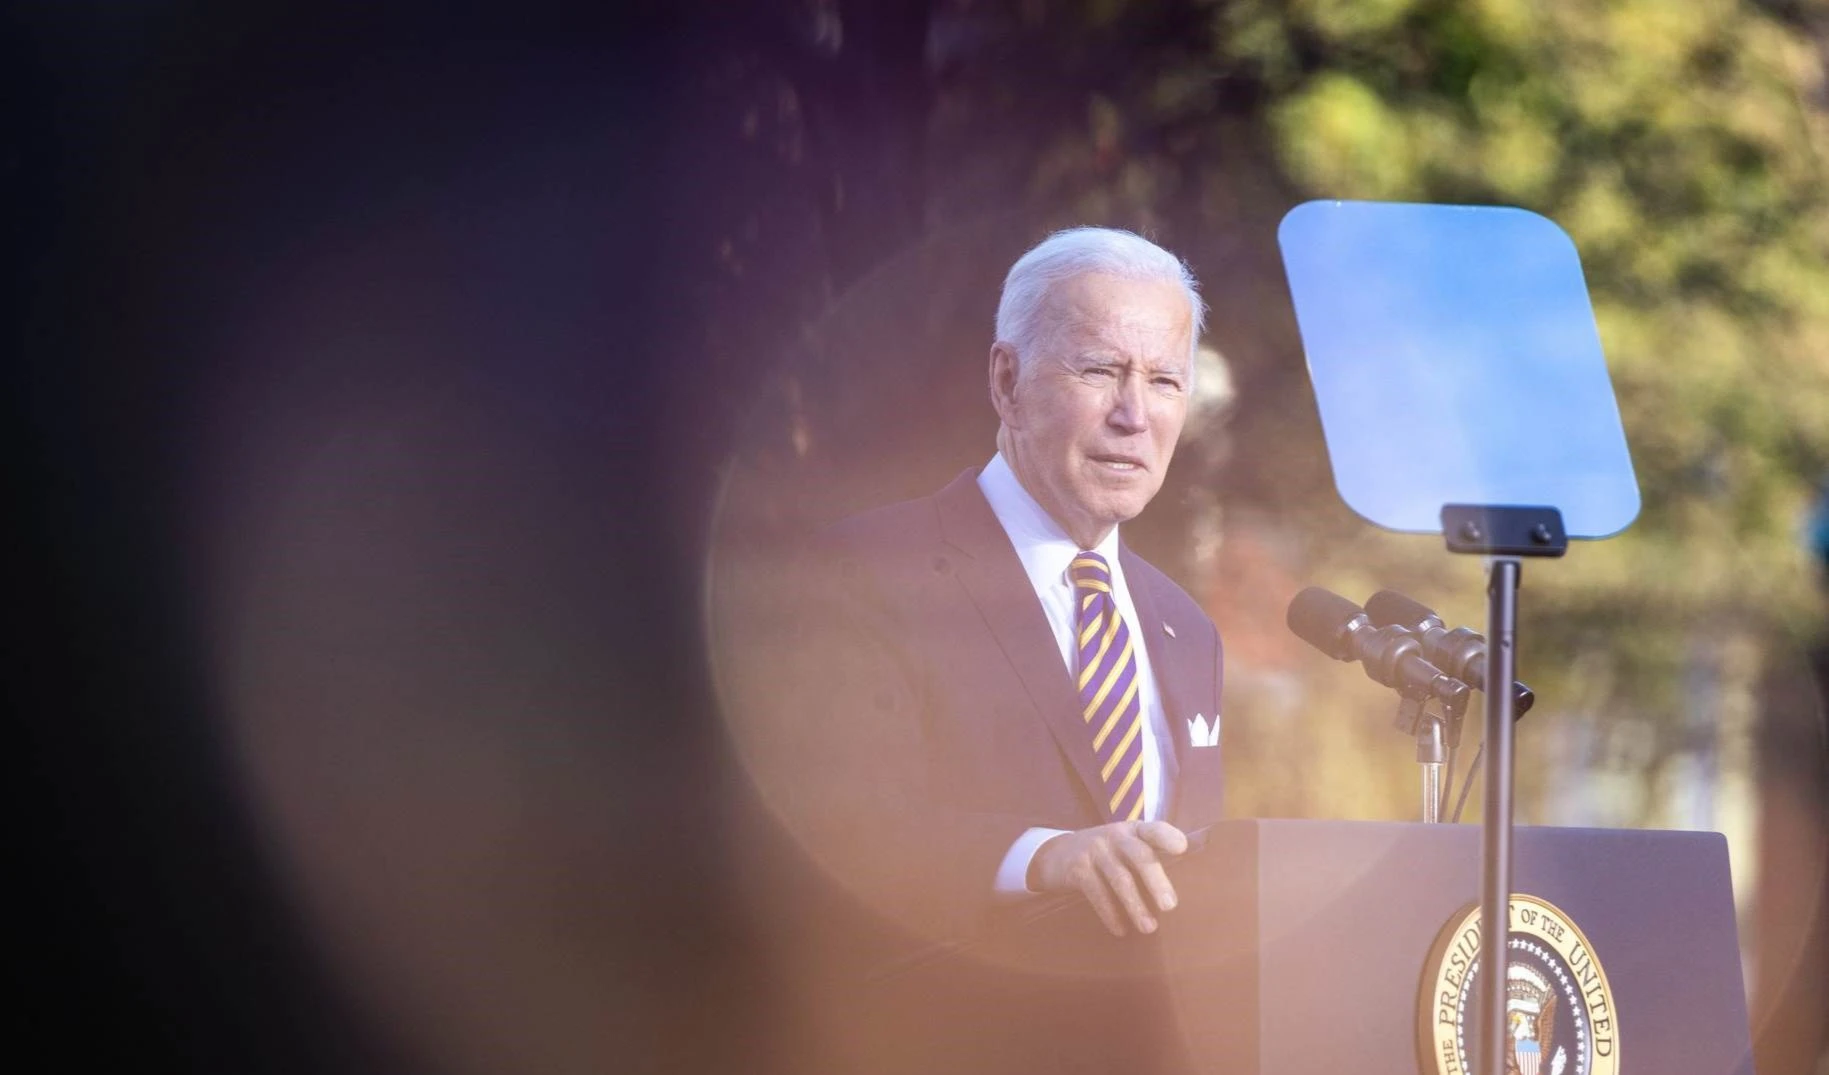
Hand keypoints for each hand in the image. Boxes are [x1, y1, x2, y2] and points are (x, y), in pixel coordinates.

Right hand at [1027, 820, 1187, 936]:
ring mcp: (1095, 851)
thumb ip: (1148, 856)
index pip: (1153, 829)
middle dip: (1156, 881)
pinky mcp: (1077, 869)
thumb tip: (1186, 888)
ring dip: (1136, 906)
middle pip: (1139, 856)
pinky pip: (1097, 894)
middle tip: (1170, 906)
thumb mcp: (1123, 846)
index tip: (1182, 848)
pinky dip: (1110, 914)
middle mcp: (1115, 836)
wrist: (1055, 855)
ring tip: (1149, 928)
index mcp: (1132, 830)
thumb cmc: (1104, 855)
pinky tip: (1120, 930)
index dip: (1167, 836)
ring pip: (1120, 879)